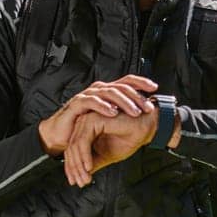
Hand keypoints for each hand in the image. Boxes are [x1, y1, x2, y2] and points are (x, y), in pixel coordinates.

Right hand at [37, 76, 157, 156]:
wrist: (62, 134)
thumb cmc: (85, 126)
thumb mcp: (108, 119)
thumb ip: (122, 114)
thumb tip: (146, 114)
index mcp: (107, 91)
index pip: (126, 81)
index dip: (141, 82)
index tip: (155, 87)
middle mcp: (99, 90)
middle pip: (121, 87)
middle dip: (136, 96)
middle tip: (147, 107)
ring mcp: (88, 95)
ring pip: (109, 93)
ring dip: (124, 102)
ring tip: (135, 111)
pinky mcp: (77, 104)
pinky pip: (91, 102)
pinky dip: (103, 106)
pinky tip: (113, 112)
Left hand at [61, 101, 159, 186]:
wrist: (145, 128)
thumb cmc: (128, 138)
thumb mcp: (106, 156)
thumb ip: (92, 163)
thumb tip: (80, 177)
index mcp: (85, 129)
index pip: (72, 150)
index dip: (72, 168)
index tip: (76, 182)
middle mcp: (83, 123)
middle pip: (71, 148)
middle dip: (74, 169)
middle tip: (81, 183)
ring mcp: (87, 119)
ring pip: (74, 146)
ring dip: (79, 165)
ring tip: (85, 179)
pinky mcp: (93, 119)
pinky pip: (82, 141)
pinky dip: (84, 156)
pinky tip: (89, 167)